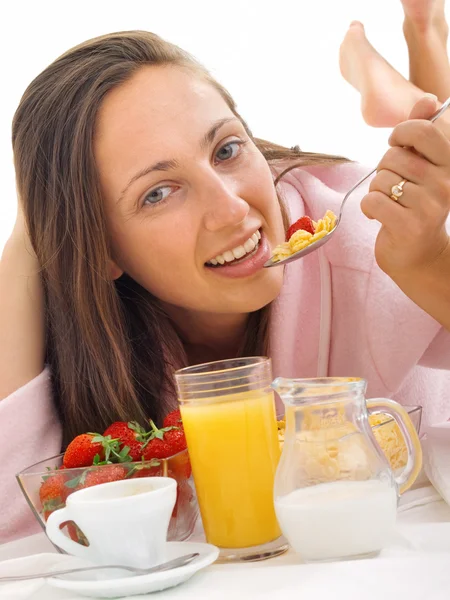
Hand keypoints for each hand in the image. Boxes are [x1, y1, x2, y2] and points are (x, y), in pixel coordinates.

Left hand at [361, 95, 449, 279]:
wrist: (419, 254)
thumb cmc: (416, 205)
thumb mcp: (423, 167)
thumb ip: (421, 135)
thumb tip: (429, 100)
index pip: (423, 130)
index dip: (400, 134)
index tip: (396, 146)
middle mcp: (446, 184)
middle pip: (393, 156)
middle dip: (383, 169)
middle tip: (392, 185)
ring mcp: (429, 206)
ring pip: (380, 180)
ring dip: (376, 191)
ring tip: (389, 203)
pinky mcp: (409, 226)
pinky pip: (372, 201)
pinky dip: (368, 209)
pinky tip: (380, 217)